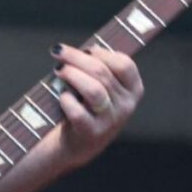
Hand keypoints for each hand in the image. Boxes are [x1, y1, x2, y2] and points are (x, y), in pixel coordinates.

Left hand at [50, 43, 143, 166]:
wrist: (78, 143)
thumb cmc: (87, 106)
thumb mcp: (102, 87)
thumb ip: (99, 67)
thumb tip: (89, 48)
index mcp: (133, 90)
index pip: (125, 65)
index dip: (102, 52)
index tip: (85, 48)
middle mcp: (126, 106)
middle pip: (103, 73)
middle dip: (77, 58)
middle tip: (59, 52)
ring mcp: (111, 121)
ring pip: (93, 90)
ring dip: (72, 75)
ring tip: (58, 70)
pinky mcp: (92, 133)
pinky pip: (78, 112)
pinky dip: (67, 100)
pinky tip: (61, 96)